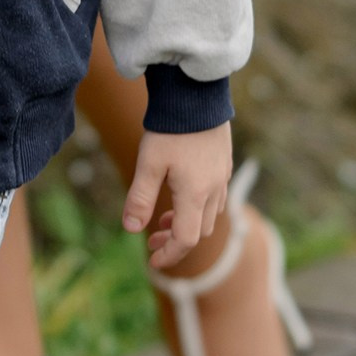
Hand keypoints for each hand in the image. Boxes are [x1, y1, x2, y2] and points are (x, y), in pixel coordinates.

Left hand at [124, 125, 235, 269]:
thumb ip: (140, 198)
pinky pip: (216, 197)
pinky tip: (182, 195)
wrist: (197, 95)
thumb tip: (131, 229)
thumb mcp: (148, 164)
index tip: (152, 261)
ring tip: (163, 218)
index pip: (186, 240)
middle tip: (153, 238)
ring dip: (188, 223)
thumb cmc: (171, 129)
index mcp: (196, 195)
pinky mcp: (224, 164)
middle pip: (200, 231)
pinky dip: (198, 207)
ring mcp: (222, 177)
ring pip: (210, 215)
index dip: (170, 255)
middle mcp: (214, 190)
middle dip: (176, 241)